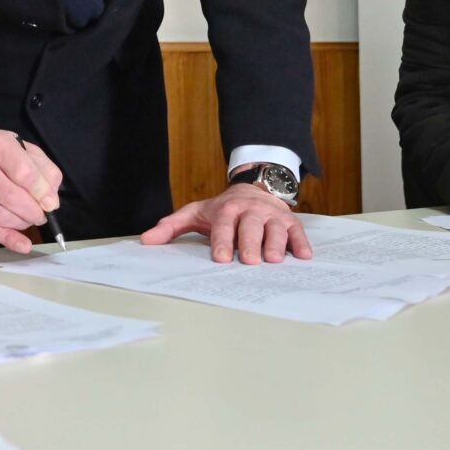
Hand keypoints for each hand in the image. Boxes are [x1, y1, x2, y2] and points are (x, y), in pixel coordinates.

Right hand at [0, 116, 60, 254]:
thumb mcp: (19, 145)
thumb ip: (42, 168)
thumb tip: (51, 198)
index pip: (23, 173)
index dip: (41, 192)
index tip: (51, 203)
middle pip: (11, 197)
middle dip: (33, 211)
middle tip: (42, 214)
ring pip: (0, 215)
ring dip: (22, 223)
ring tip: (30, 219)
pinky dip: (8, 239)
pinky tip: (23, 244)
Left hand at [141, 184, 309, 263]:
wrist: (254, 188)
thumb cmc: (223, 208)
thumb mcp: (196, 212)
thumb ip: (172, 226)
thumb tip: (146, 240)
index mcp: (227, 210)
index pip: (223, 226)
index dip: (222, 242)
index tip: (219, 258)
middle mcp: (250, 211)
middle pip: (250, 227)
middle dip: (250, 243)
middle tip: (249, 261)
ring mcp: (272, 216)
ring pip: (275, 229)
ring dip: (276, 244)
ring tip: (274, 260)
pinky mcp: (290, 221)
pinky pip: (297, 232)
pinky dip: (301, 244)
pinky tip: (304, 256)